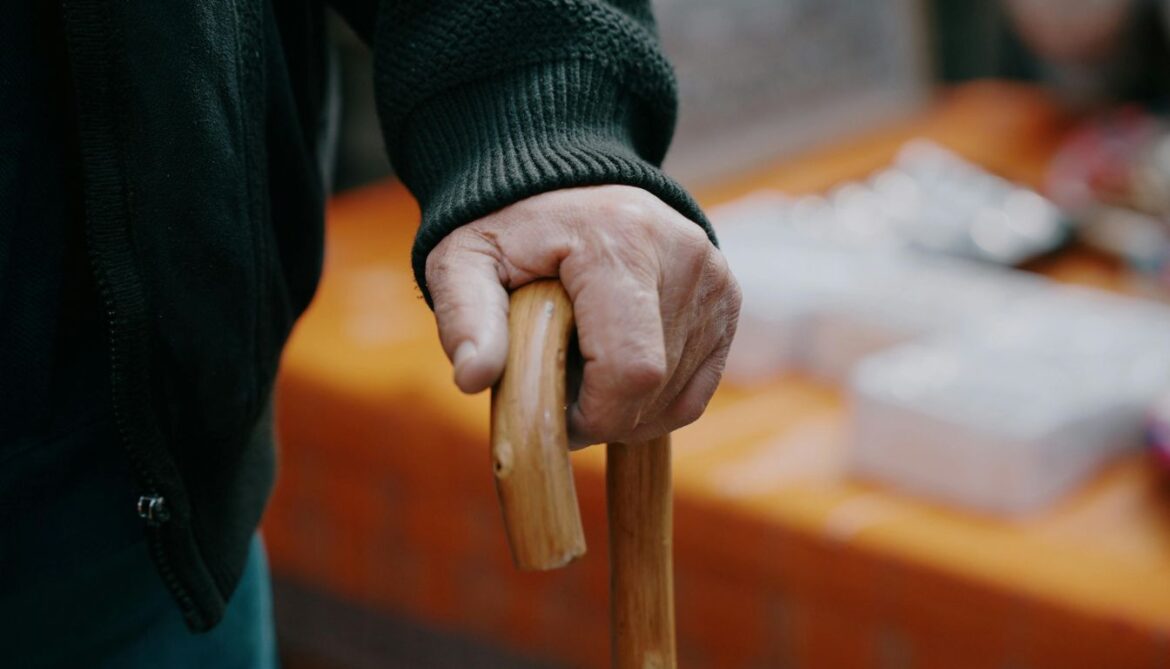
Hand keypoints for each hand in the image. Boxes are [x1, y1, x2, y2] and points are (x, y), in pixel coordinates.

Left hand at [426, 185, 740, 446]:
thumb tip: (473, 378)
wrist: (565, 181)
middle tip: (561, 391)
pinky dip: (655, 401)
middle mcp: (684, 257)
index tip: (553, 414)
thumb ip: (466, 316)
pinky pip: (697, 387)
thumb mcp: (465, 260)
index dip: (592, 416)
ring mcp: (714, 278)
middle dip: (604, 415)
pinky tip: (617, 373)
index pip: (631, 369)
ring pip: (678, 395)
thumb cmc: (510, 228)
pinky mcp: (726, 299)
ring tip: (585, 368)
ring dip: (627, 410)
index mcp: (621, 243)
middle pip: (655, 388)